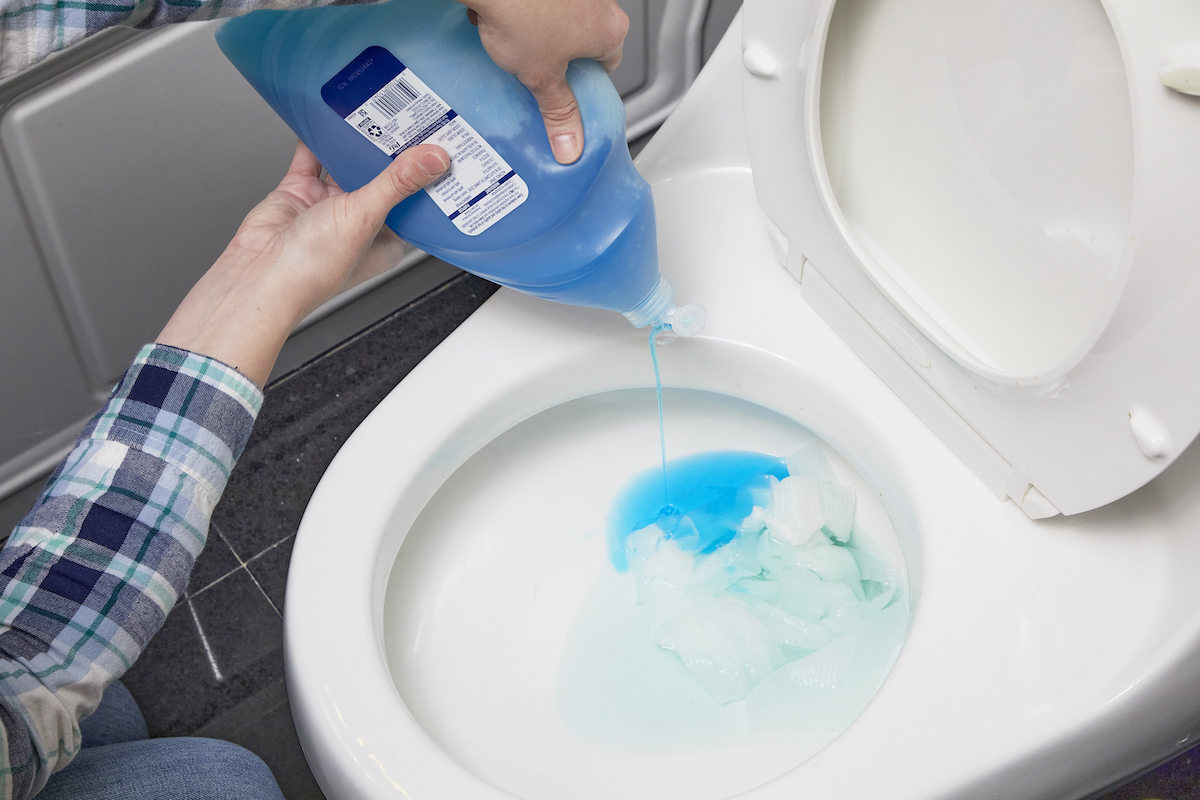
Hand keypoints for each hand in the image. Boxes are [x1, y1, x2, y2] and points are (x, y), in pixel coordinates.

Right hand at [156, 140, 448, 385]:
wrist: (260, 272)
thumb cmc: (314, 268)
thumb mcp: (367, 217)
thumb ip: (399, 183)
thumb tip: (434, 160)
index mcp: (386, 241)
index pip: (414, 204)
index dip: (427, 179)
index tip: (442, 149)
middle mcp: (359, 224)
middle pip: (383, 181)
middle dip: (394, 154)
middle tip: (414, 121)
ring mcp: (328, 208)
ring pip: (348, 166)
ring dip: (358, 144)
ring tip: (378, 113)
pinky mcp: (300, 193)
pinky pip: (312, 160)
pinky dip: (318, 140)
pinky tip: (329, 118)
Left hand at [460, 0, 627, 164]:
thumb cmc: (521, 13)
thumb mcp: (541, 78)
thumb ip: (559, 113)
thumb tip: (571, 145)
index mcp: (611, 29)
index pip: (608, 65)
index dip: (583, 80)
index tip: (565, 88)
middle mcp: (602, 0)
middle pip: (587, 38)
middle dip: (561, 54)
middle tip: (538, 67)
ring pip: (564, 16)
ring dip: (543, 29)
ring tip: (518, 42)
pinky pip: (544, 0)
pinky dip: (527, 8)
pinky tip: (506, 16)